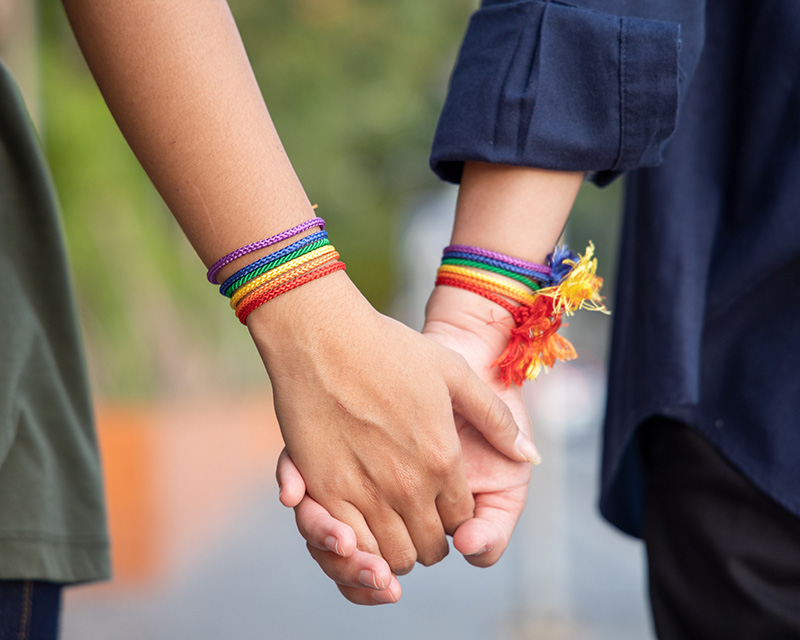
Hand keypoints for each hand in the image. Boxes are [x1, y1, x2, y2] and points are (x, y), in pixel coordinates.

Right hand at [252, 272, 532, 575]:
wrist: (323, 336)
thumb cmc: (389, 348)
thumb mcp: (455, 372)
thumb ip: (495, 418)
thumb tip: (529, 455)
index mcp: (443, 460)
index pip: (461, 520)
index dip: (456, 520)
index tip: (443, 506)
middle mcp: (408, 485)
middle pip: (428, 549)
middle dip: (428, 541)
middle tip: (417, 520)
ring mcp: (364, 491)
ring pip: (391, 557)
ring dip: (395, 551)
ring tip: (390, 526)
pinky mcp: (324, 490)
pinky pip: (350, 547)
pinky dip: (359, 548)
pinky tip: (359, 528)